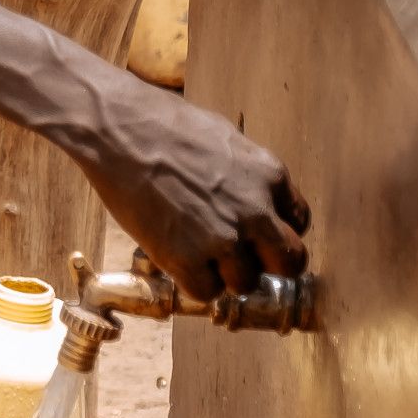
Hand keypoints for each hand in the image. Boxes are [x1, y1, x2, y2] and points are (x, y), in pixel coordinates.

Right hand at [73, 81, 309, 302]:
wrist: (118, 130)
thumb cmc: (164, 124)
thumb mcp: (225, 138)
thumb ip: (248, 174)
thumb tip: (255, 197)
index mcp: (269, 174)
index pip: (299, 222)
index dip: (276, 232)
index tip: (257, 234)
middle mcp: (255, 211)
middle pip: (290, 263)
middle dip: (268, 264)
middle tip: (242, 259)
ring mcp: (222, 238)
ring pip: (247, 284)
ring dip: (226, 275)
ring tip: (200, 254)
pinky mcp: (186, 259)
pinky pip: (207, 294)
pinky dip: (194, 283)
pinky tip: (178, 260)